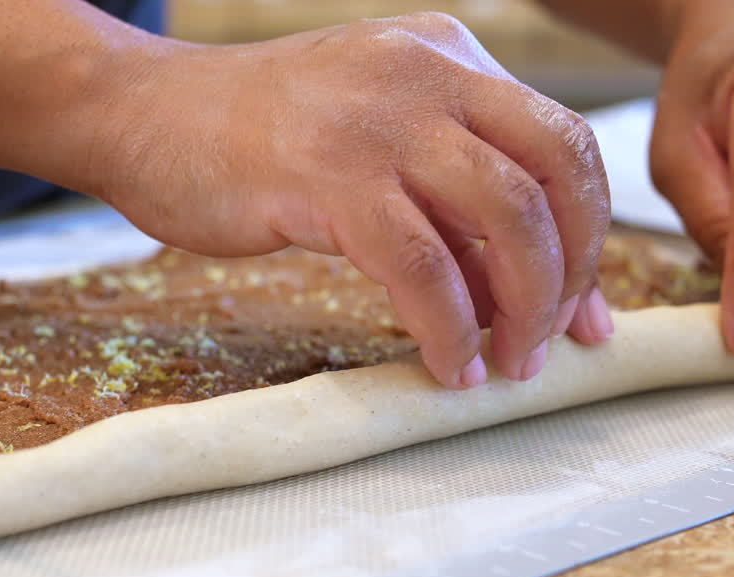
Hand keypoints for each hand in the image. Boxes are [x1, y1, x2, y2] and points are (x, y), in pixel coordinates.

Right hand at [67, 12, 612, 387]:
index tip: (583, 314)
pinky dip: (448, 327)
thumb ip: (451, 199)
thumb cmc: (257, 141)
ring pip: (505, 217)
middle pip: (558, 171)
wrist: (143, 114)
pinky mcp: (326, 176)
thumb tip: (530, 290)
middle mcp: (428, 73)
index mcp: (449, 56)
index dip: (591, 237)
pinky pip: (421, 267)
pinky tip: (446, 364)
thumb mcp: (375, 142)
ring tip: (505, 363)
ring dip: (523, 307)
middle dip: (571, 273)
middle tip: (547, 342)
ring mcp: (378, 120)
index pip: (563, 144)